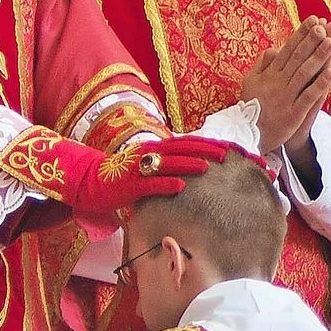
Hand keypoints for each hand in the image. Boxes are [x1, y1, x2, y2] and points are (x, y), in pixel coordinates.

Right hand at [16, 130, 246, 221]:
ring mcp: (140, 167)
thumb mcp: (154, 170)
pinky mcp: (128, 184)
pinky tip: (182, 186)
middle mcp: (153, 152)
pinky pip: (149, 183)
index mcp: (162, 148)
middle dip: (214, 151)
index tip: (243, 152)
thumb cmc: (125, 180)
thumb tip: (206, 172)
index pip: (196, 144)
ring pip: (170, 161)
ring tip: (214, 166)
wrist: (88, 182)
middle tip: (237, 156)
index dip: (220, 146)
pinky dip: (166, 183)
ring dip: (193, 163)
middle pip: (188, 148)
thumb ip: (176, 167)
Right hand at [237, 19, 330, 156]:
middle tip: (324, 26)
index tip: (313, 20)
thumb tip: (274, 49)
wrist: (246, 136)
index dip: (301, 34)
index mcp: (269, 74)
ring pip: (304, 74)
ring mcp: (286, 98)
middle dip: (311, 41)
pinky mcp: (293, 114)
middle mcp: (278, 83)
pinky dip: (319, 84)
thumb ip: (262, 65)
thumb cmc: (251, 108)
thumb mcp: (250, 83)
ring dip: (318, 57)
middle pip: (297, 58)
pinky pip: (307, 97)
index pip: (288, 50)